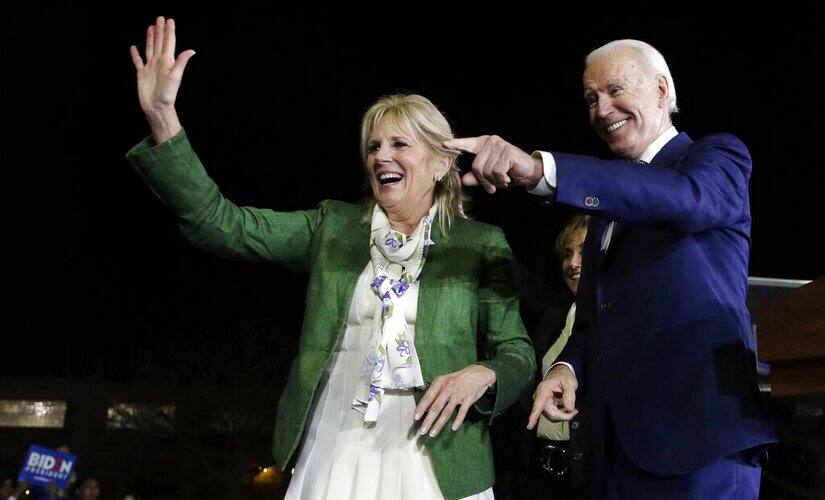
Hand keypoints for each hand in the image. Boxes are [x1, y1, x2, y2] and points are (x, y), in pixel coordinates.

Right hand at [129, 16, 195, 142]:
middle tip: (160, 18)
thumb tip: (192, 51)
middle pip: (159, 42)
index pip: (169, 43)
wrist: (157, 107)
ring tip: (151, 27)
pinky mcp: (142, 74)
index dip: (169, 31)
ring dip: (151, 38)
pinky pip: (137, 61)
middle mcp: (159, 63)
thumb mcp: (176, 77)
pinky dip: (135, 54)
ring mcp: (150, 68)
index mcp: (167, 62)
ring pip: (150, 49)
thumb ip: (181, 62)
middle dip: (160, 30)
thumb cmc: (167, 94)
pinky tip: (133, 47)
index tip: (169, 20)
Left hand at [414, 364, 495, 436]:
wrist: (478, 373)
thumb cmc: (458, 379)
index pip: (428, 397)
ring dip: (439, 424)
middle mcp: (448, 388)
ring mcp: (458, 394)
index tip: (416, 417)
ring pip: (447, 412)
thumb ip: (436, 393)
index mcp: (440, 382)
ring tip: (433, 432)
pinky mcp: (468, 399)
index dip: (421, 408)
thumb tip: (426, 408)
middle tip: (423, 430)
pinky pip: (462, 412)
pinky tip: (453, 428)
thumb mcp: (445, 381)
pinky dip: (458, 420)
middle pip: (436, 407)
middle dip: (428, 420)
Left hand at [443, 135, 543, 193]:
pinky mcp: (507, 151)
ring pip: (486, 170)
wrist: (529, 173)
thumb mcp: (490, 177)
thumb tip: (464, 180)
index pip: (468, 144)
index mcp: (484, 145)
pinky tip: (508, 177)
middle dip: (485, 180)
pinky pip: (496, 171)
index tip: (443, 144)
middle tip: (495, 185)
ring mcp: (499, 145)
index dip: (456, 144)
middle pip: (476, 166)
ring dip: (495, 181)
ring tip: (503, 179)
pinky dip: (502, 179)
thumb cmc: (508, 173)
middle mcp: (491, 142)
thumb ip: (476, 178)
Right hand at [527, 364, 578, 428]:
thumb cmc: (563, 376)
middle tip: (575, 411)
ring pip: (553, 416)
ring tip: (572, 407)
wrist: (560, 373)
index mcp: (544, 391)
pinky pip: (554, 414)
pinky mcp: (546, 406)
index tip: (529, 426)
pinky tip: (567, 407)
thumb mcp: (570, 382)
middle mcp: (541, 398)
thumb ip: (570, 395)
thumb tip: (569, 409)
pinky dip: (562, 413)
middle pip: (551, 414)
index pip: (538, 405)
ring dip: (563, 414)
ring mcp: (543, 403)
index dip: (534, 416)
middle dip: (563, 415)